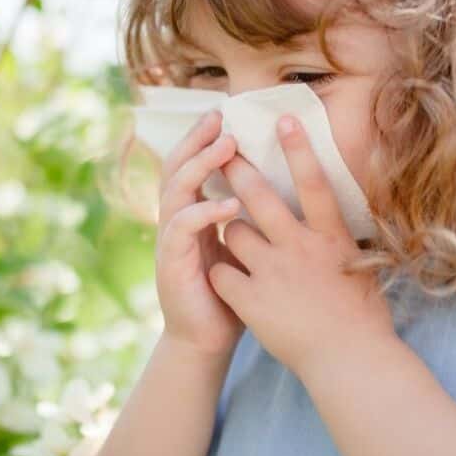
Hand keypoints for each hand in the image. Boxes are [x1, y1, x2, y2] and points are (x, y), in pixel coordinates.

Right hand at [153, 108, 248, 358]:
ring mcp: (170, 242)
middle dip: (197, 140)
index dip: (204, 140)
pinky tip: (227, 204)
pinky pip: (181, 229)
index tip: (227, 114)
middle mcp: (176, 221)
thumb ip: (251, 218)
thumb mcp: (244, 248)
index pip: (192, 165)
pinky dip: (204, 213)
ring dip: (200, 166)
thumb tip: (286, 186)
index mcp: (193, 214)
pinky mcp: (171, 265)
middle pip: (177, 167)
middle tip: (219, 117)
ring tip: (225, 147)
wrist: (208, 341)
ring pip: (176, 191)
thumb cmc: (233, 293)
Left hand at [208, 115, 395, 378]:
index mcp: (332, 237)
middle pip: (260, 197)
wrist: (349, 362)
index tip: (283, 119)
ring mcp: (273, 273)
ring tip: (235, 238)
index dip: (299, 148)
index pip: (314, 183)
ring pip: (234, 232)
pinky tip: (225, 279)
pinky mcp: (252, 300)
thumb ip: (342, 240)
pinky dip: (221, 273)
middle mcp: (300, 248)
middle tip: (223, 152)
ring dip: (230, 230)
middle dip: (238, 170)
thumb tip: (337, 217)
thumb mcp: (362, 267)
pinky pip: (222, 272)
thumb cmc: (363, 318)